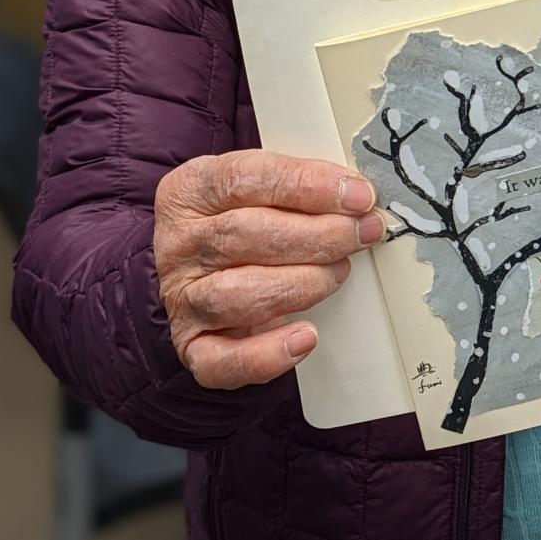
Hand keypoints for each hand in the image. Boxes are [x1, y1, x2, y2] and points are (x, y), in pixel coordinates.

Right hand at [153, 150, 383, 389]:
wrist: (199, 274)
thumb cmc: (240, 224)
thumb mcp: (257, 190)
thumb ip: (297, 186)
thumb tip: (356, 195)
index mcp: (191, 191)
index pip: (245, 178)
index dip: (307, 185)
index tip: (357, 195)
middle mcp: (179, 244)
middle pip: (244, 234)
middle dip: (318, 235)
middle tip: (361, 233)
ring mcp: (181, 298)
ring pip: (238, 294)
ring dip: (302, 283)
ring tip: (337, 273)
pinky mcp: (192, 346)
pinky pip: (222, 361)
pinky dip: (268, 354)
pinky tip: (305, 336)